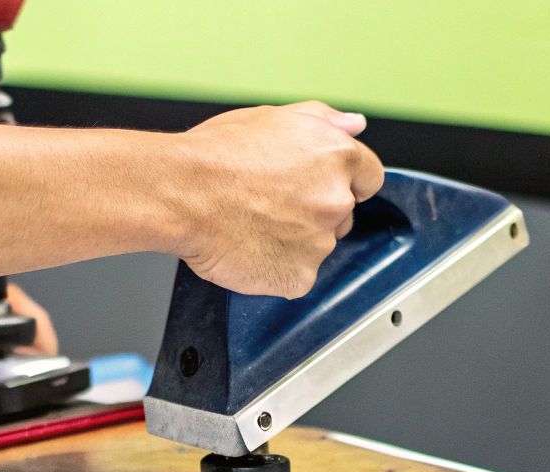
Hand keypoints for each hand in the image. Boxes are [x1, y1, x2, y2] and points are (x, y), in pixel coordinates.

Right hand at [171, 102, 384, 298]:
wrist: (181, 192)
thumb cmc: (217, 155)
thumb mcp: (274, 117)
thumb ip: (325, 120)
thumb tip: (354, 125)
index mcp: (338, 158)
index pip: (368, 177)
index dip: (344, 181)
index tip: (319, 185)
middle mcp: (335, 200)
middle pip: (342, 214)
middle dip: (315, 210)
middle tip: (271, 203)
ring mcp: (319, 243)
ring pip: (317, 245)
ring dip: (294, 239)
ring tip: (253, 222)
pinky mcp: (298, 276)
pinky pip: (295, 275)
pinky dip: (276, 267)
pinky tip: (250, 246)